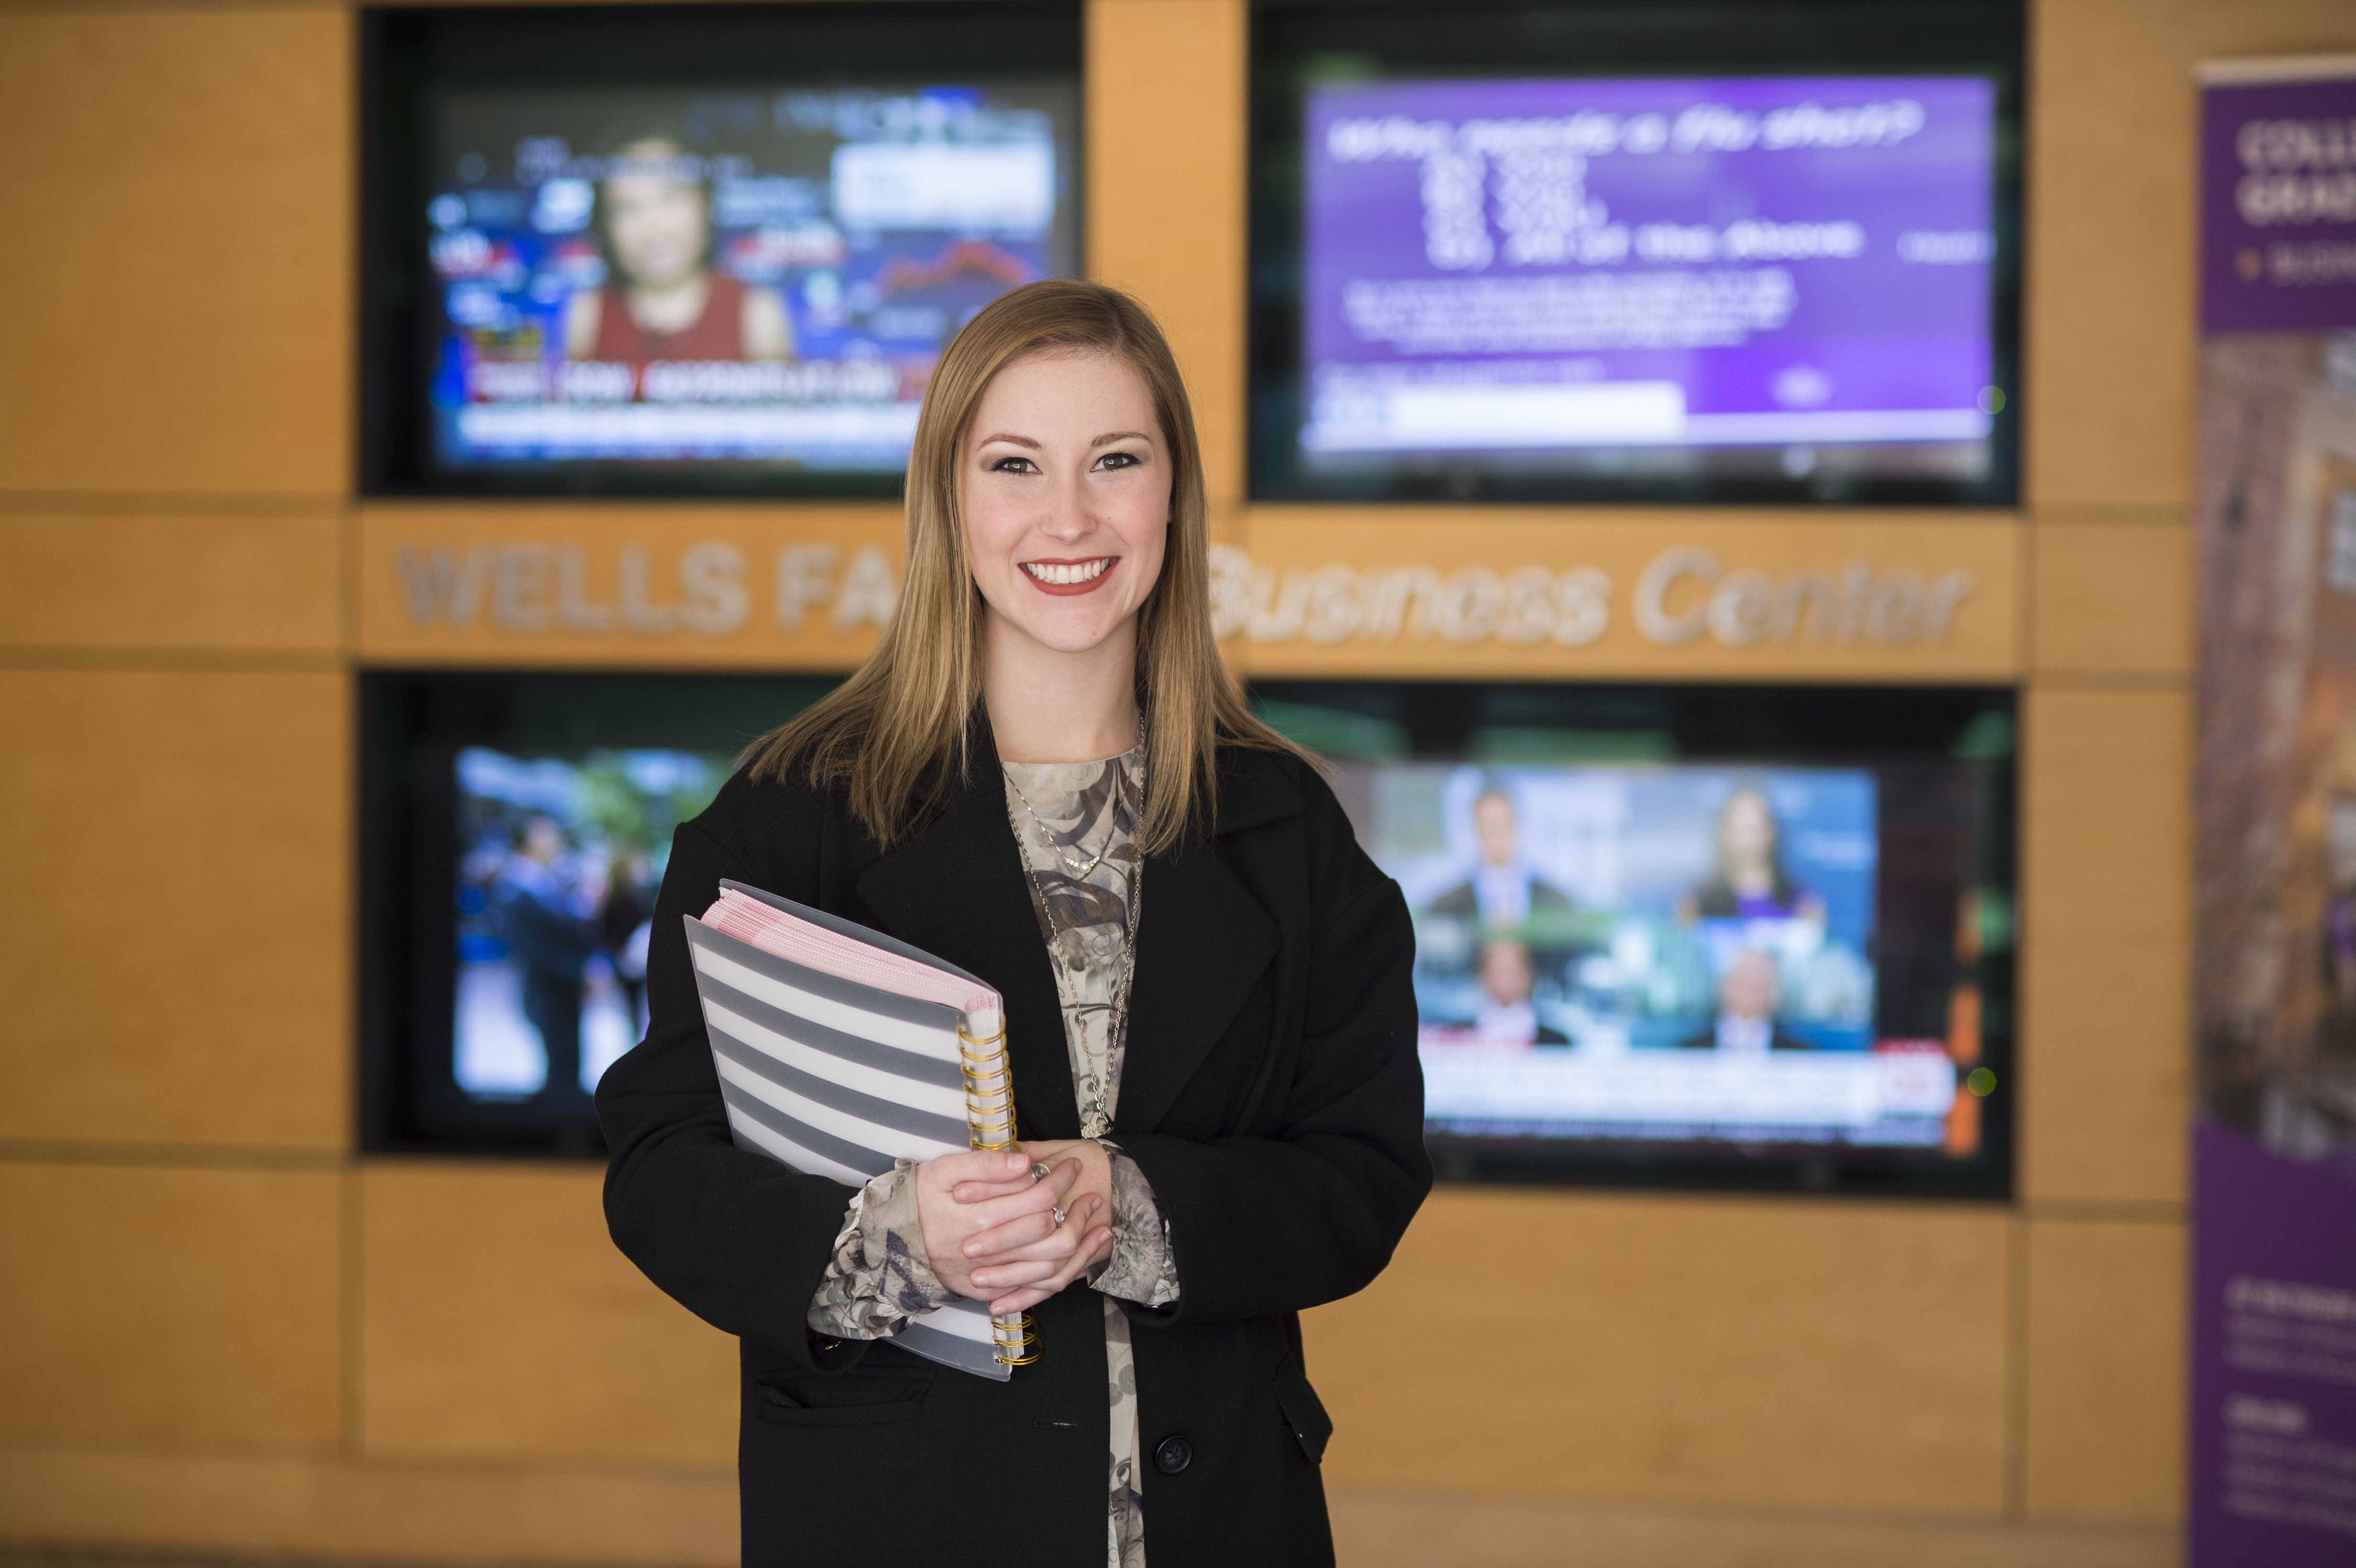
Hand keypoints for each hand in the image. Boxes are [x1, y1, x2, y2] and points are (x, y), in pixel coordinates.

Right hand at [914, 1150, 1109, 1314]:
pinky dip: (1058, 1279)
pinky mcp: (984, 1291)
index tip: (1073, 1165)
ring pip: (1048, 1269)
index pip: (1039, 1197)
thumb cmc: (917, 1198)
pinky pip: (1030, 1293)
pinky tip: (1077, 1264)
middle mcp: (989, 1251)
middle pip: (1052, 1235)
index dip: (1062, 1179)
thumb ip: (984, 1164)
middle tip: (1095, 1195)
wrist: (887, 1240)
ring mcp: (988, 1276)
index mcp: (981, 1216)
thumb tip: (1024, 1163)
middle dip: (1079, 1213)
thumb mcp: (943, 1169)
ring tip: (1100, 1229)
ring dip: (1080, 1249)